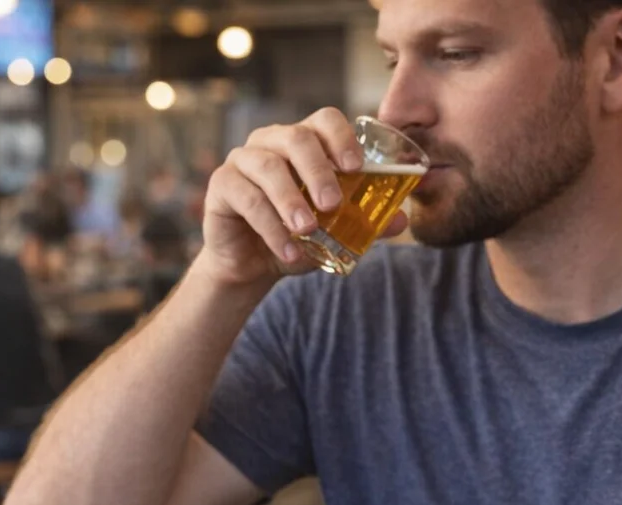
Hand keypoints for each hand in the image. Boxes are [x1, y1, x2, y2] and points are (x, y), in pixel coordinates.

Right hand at [198, 107, 408, 287]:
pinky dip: (269, 226)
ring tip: (307, 231)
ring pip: (268, 167)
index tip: (356, 167)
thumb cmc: (294, 237)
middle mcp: (271, 142)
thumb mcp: (333, 232)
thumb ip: (364, 223)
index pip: (324, 121)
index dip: (341, 138)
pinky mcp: (221, 185)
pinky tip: (286, 250)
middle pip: (296, 138)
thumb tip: (401, 222)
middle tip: (333, 204)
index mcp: (303, 142)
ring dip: (291, 200)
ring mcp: (243, 160)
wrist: (251, 266)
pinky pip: (247, 198)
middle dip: (318, 171)